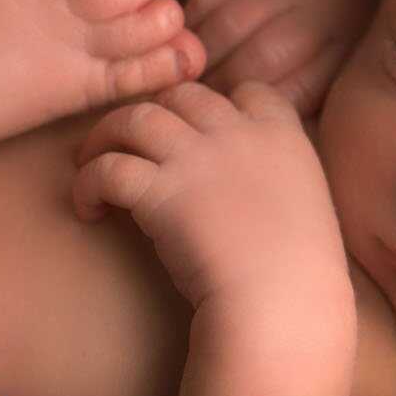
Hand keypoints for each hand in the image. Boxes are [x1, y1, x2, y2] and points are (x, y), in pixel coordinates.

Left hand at [71, 78, 348, 310]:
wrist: (283, 304)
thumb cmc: (301, 276)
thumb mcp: (308, 209)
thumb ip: (281, 182)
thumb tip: (257, 190)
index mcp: (282, 136)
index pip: (247, 91)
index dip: (219, 105)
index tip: (199, 130)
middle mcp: (237, 134)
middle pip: (182, 96)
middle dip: (155, 114)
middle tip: (132, 143)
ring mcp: (196, 158)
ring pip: (136, 117)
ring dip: (107, 136)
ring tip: (91, 162)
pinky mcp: (159, 191)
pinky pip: (108, 168)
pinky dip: (88, 184)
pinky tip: (89, 208)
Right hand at [181, 0, 385, 118]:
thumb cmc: (330, 28)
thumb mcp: (337, 66)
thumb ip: (305, 102)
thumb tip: (265, 147)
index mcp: (341, 51)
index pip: (290, 95)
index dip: (249, 117)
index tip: (221, 131)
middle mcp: (321, 12)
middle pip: (257, 62)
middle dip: (217, 91)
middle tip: (188, 113)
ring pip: (228, 28)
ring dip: (195, 58)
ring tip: (177, 81)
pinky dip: (190, 23)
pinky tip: (179, 42)